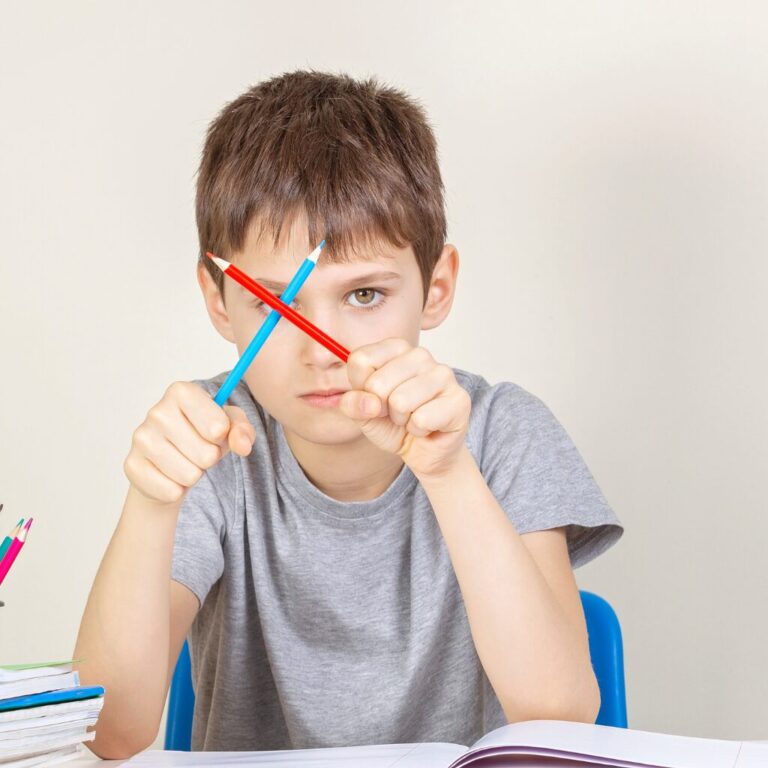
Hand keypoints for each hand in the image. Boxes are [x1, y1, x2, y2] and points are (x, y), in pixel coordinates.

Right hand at [123, 382, 255, 504]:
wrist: (168, 462)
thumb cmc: (202, 436)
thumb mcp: (229, 426)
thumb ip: (242, 430)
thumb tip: (243, 445)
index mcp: (181, 392)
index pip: (219, 426)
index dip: (223, 436)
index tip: (215, 432)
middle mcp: (157, 411)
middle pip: (206, 454)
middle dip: (209, 458)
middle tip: (198, 450)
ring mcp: (141, 438)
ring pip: (190, 474)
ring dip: (194, 474)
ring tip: (185, 461)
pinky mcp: (132, 465)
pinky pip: (171, 491)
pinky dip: (176, 489)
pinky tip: (169, 474)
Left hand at [339, 339, 470, 478]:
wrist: (424, 451)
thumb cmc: (394, 425)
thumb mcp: (362, 415)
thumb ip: (353, 404)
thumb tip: (369, 401)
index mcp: (394, 349)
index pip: (360, 360)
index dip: (362, 389)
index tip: (375, 398)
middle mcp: (419, 355)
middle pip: (377, 383)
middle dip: (382, 408)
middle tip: (396, 412)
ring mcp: (443, 374)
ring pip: (400, 401)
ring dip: (401, 420)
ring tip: (412, 418)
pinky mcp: (459, 398)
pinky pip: (421, 419)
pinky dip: (418, 430)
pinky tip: (428, 426)